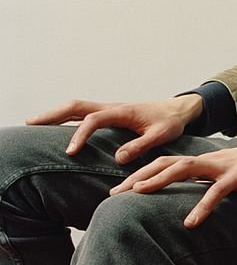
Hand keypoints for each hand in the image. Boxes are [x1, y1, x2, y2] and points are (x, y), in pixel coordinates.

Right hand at [26, 96, 204, 162]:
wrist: (179, 110)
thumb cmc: (171, 122)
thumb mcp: (161, 135)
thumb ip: (141, 145)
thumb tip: (118, 158)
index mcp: (122, 112)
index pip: (93, 119)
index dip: (80, 134)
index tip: (70, 152)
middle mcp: (112, 107)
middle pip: (76, 106)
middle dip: (53, 114)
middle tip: (30, 124)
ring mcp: (109, 109)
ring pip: (77, 107)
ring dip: (55, 114)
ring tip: (32, 124)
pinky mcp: (110, 114)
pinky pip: (83, 113)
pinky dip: (65, 117)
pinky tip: (54, 127)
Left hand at [108, 129, 236, 227]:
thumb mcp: (236, 173)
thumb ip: (216, 181)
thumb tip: (198, 196)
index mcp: (209, 160)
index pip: (168, 162)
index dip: (142, 173)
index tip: (121, 188)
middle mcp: (212, 160)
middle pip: (166, 162)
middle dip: (138, 176)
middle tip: (114, 194)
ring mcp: (226, 166)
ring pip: (185, 168)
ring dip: (159, 181)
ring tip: (138, 195)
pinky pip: (218, 191)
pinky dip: (203, 207)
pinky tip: (191, 223)